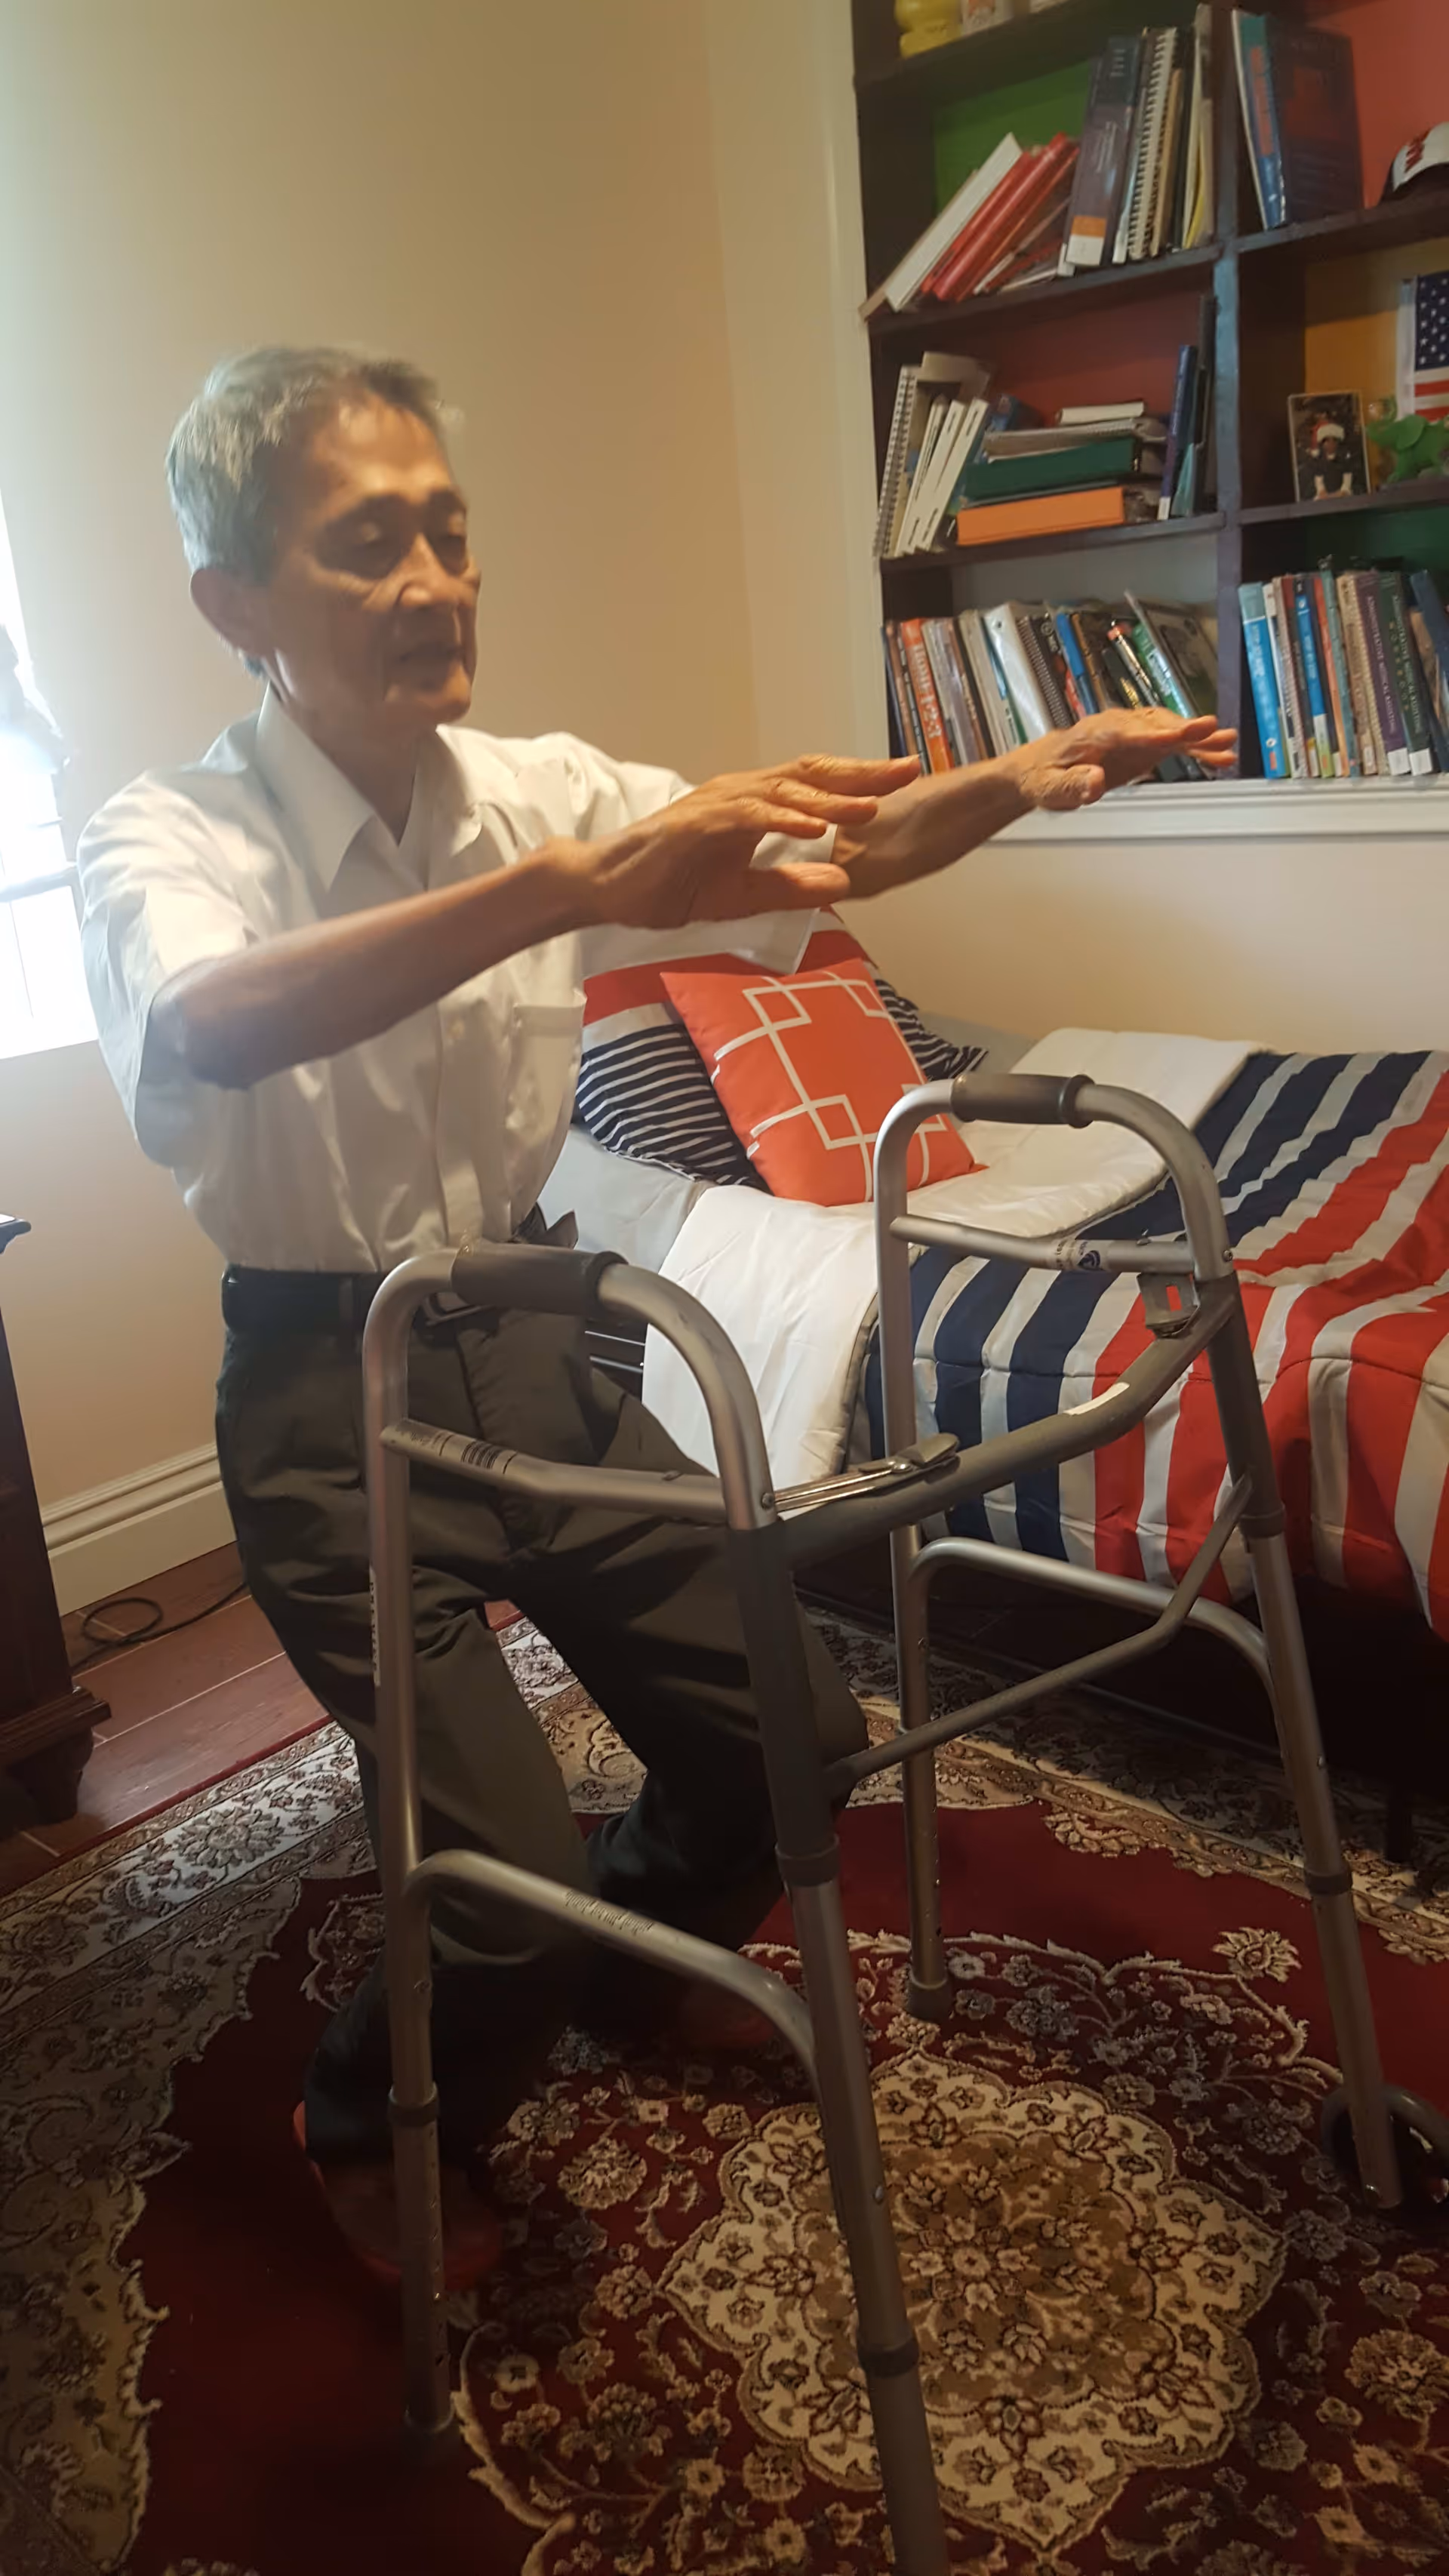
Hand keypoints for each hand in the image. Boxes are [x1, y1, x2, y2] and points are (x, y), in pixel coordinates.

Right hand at [561, 753, 919, 929]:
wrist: (609, 888)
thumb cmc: (669, 886)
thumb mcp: (741, 897)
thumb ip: (791, 888)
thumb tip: (845, 883)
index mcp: (754, 808)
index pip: (816, 787)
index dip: (861, 784)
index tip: (905, 782)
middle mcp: (741, 794)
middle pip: (810, 775)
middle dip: (861, 774)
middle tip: (908, 771)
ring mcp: (719, 803)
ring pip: (783, 790)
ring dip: (828, 798)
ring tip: (870, 806)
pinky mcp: (698, 821)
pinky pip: (748, 815)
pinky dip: (782, 818)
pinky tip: (812, 827)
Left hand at [1007, 709, 1236, 811]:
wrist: (1039, 768)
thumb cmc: (1043, 776)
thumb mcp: (1050, 788)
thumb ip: (1072, 785)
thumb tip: (1094, 780)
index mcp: (1093, 735)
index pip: (1126, 731)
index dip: (1152, 733)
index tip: (1175, 736)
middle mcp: (1117, 728)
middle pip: (1154, 725)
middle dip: (1182, 728)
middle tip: (1211, 730)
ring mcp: (1133, 734)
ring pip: (1169, 730)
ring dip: (1197, 737)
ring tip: (1227, 743)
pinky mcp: (1142, 745)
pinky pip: (1174, 744)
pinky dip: (1197, 749)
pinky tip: (1220, 757)